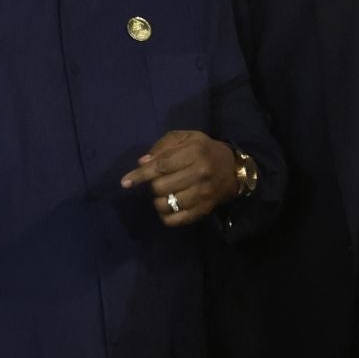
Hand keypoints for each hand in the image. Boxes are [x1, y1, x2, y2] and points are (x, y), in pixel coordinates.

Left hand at [120, 130, 237, 225]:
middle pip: (161, 187)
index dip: (140, 175)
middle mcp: (200, 173)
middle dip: (152, 186)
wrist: (233, 168)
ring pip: (168, 205)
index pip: (161, 166)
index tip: (125, 182)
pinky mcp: (206, 209)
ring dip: (158, 202)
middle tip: (157, 182)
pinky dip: (167, 217)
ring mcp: (204, 193)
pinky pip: (179, 219)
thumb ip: (163, 146)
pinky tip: (166, 209)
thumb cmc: (202, 149)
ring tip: (162, 195)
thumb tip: (142, 162)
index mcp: (194, 152)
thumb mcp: (185, 138)